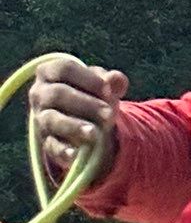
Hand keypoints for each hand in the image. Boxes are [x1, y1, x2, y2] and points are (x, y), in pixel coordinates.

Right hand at [29, 57, 127, 186]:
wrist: (85, 127)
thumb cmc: (91, 98)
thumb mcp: (102, 89)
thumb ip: (111, 83)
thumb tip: (118, 79)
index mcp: (49, 72)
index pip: (64, 69)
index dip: (88, 79)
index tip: (108, 90)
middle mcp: (40, 94)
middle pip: (58, 94)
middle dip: (87, 104)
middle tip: (109, 114)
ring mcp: (42, 119)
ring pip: (53, 120)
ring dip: (75, 126)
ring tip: (95, 133)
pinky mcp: (47, 142)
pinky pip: (52, 146)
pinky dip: (64, 151)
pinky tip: (76, 154)